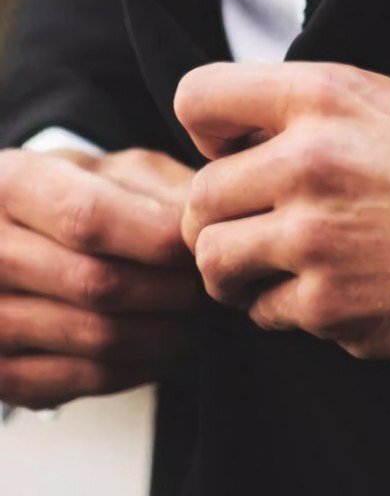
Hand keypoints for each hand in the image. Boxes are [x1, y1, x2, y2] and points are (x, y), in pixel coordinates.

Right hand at [0, 147, 196, 408]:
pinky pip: (87, 379)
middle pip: (98, 284)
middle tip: (211, 286)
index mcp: (10, 185)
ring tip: (201, 315)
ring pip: (98, 338)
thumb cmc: (78, 195)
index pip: (88, 218)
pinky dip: (144, 366)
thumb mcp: (114, 168)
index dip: (157, 238)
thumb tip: (204, 226)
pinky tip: (169, 344)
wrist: (14, 237)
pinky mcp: (1, 373)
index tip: (199, 245)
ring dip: (167, 332)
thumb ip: (159, 187)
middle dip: (173, 290)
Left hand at [177, 62, 389, 361]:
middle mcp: (308, 164)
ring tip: (277, 264)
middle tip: (255, 223)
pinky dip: (288, 308)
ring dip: (237, 269)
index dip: (206, 129)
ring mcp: (315, 240)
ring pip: (214, 263)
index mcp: (324, 98)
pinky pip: (265, 314)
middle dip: (219, 215)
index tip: (230, 153)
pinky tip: (332, 289)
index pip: (198, 98)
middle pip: (197, 197)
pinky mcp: (331, 306)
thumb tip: (243, 138)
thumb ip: (309, 110)